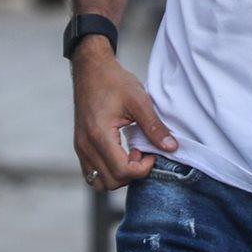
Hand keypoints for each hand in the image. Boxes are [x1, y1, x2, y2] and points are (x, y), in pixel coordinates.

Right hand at [71, 45, 177, 190]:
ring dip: (119, 175)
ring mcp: (80, 147)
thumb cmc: (113, 81)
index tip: (151, 153)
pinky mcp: (80, 145)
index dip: (142, 168)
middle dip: (132, 174)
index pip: (122, 171)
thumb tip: (171, 147)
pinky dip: (108, 171)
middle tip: (142, 153)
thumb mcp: (139, 100)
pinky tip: (120, 154)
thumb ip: (154, 126)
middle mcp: (86, 145)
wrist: (91, 69)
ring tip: (131, 154)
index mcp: (99, 135)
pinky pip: (91, 172)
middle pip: (111, 181)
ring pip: (99, 182)